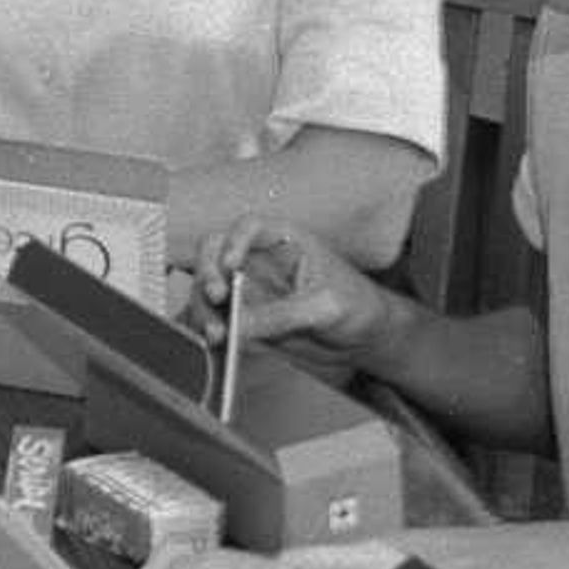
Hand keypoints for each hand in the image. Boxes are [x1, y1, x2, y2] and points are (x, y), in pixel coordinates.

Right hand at [190, 216, 403, 372]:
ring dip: (203, 308)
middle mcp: (259, 260)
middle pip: (214, 253)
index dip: (234, 241)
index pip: (249, 226)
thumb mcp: (324, 307)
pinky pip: (216, 318)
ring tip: (216, 334)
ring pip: (208, 289)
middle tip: (217, 297)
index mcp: (284, 240)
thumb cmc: (356, 306)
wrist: (365, 338)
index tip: (231, 264)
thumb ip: (281, 315)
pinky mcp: (245, 318)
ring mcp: (249, 289)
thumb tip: (237, 326)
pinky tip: (214, 343)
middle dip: (207, 273)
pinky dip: (208, 328)